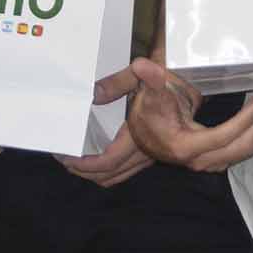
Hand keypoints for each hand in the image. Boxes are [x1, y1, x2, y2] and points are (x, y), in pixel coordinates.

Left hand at [53, 67, 155, 188]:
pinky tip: (96, 159)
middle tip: (64, 160)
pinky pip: (126, 170)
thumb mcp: (139, 76)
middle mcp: (145, 150)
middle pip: (109, 175)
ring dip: (95, 174)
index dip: (85, 165)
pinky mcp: (151, 152)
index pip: (108, 161)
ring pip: (118, 176)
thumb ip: (117, 83)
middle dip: (84, 172)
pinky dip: (108, 171)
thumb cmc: (164, 79)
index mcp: (139, 136)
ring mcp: (149, 154)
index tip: (68, 158)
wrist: (188, 84)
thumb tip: (95, 91)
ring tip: (76, 163)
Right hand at [126, 58, 252, 173]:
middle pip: (242, 147)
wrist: (144, 135)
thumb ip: (151, 81)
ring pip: (246, 150)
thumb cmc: (148, 116)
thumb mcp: (150, 96)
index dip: (245, 120)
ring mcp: (209, 162)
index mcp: (185, 147)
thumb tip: (143, 66)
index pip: (223, 137)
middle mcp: (199, 160)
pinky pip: (243, 149)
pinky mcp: (216, 159)